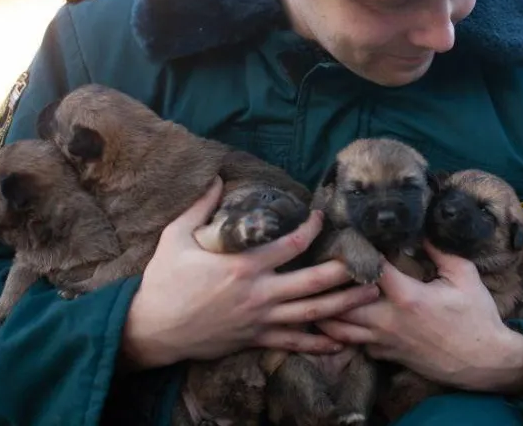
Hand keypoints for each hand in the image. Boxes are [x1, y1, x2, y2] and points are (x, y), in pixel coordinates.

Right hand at [119, 178, 379, 370]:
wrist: (152, 329)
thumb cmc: (164, 282)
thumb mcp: (175, 238)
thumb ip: (199, 208)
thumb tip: (215, 177)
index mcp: (243, 266)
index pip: (290, 244)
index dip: (312, 229)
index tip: (323, 218)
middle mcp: (258, 293)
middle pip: (313, 282)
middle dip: (344, 271)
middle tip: (371, 262)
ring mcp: (260, 319)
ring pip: (311, 313)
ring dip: (344, 304)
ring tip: (371, 295)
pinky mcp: (255, 338)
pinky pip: (293, 343)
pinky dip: (319, 344)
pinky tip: (342, 342)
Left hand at [315, 241, 522, 395]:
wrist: (484, 361)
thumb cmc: (476, 316)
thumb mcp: (465, 275)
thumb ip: (440, 250)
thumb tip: (420, 228)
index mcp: (407, 296)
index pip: (369, 269)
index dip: (356, 251)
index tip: (351, 237)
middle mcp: (388, 320)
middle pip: (341, 301)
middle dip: (330, 282)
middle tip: (325, 263)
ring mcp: (384, 341)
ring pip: (340, 327)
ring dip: (328, 308)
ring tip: (324, 290)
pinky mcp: (386, 356)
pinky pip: (354, 343)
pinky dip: (344, 331)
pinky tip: (343, 316)